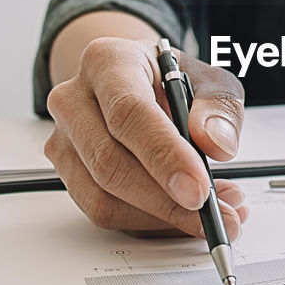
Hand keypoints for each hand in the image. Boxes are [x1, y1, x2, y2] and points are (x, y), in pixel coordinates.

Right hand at [44, 37, 249, 237]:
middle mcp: (74, 99)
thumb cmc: (172, 80)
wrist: (139, 82)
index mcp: (108, 62)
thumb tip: (216, 144)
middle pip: (109, 162)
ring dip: (162, 217)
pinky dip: (150, 223)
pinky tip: (184, 215)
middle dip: (167, 200)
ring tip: (212, 213)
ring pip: (103, 198)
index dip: (164, 155)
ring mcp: (64, 139)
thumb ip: (220, 107)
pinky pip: (104, 212)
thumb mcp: (210, 79)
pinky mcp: (68, 173)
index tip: (198, 189)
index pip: (128, 113)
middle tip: (215, 214)